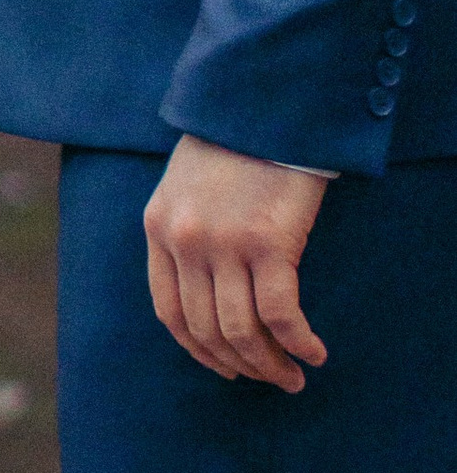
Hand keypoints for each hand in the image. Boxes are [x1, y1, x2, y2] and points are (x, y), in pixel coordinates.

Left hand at [142, 138, 329, 391]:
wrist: (271, 91)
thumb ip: (186, 227)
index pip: (170, 313)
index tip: (225, 367)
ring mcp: (224, 245)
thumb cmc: (240, 133)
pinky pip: (280, 313)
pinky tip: (313, 352)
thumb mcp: (189, 179)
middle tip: (269, 380)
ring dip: (268, 364)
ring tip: (291, 377)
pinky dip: (296, 341)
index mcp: (158, 229)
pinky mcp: (269, 242)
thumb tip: (209, 285)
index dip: (198, 350)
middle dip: (239, 365)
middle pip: (206, 330)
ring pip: (240, 330)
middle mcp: (184, 242)